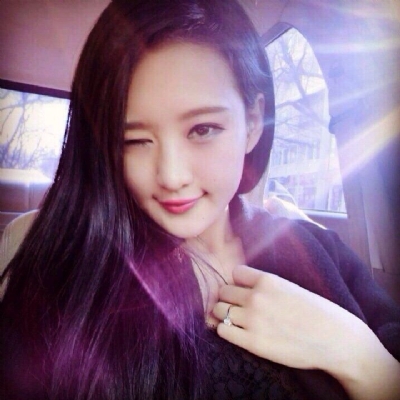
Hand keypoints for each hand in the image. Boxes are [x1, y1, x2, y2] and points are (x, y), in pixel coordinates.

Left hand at [213, 264, 361, 370]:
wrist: (334, 339)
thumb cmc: (315, 312)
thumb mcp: (289, 287)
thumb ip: (264, 285)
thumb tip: (240, 285)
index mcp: (267, 280)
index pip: (235, 273)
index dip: (238, 282)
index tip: (244, 291)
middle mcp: (256, 297)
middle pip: (223, 291)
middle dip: (228, 298)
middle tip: (237, 307)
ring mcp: (253, 319)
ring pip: (218, 309)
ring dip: (223, 313)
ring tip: (234, 320)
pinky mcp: (252, 342)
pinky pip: (222, 329)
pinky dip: (224, 329)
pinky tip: (236, 332)